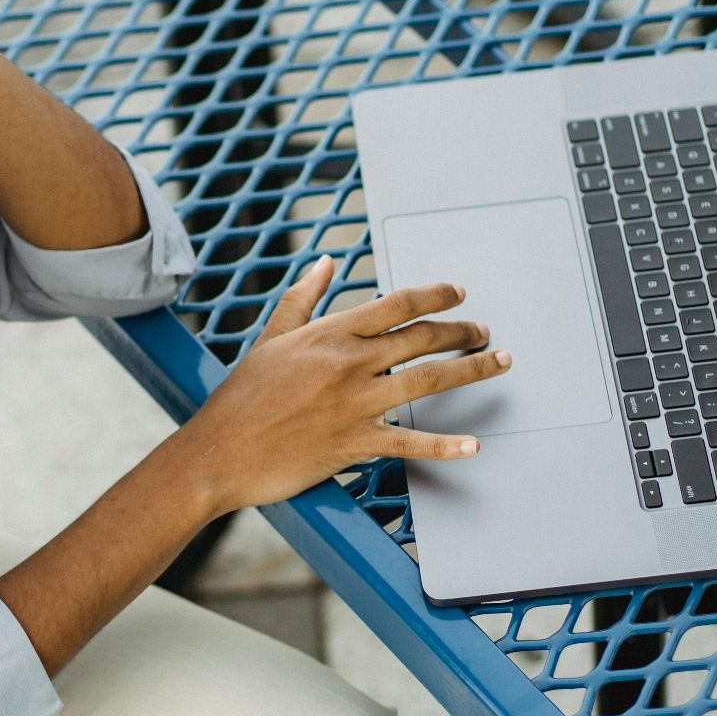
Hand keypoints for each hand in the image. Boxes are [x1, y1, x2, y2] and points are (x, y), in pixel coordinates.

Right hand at [173, 256, 509, 518]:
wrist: (218, 452)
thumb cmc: (242, 396)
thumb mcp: (271, 338)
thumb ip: (302, 299)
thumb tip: (324, 263)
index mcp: (330, 334)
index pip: (396, 304)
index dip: (435, 295)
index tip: (459, 293)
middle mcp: (349, 364)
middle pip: (422, 338)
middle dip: (462, 331)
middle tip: (485, 332)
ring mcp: (355, 405)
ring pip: (427, 381)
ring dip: (471, 370)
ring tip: (498, 362)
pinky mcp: (354, 444)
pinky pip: (410, 443)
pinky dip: (445, 445)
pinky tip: (473, 444)